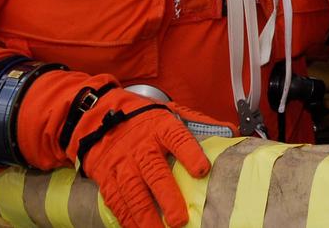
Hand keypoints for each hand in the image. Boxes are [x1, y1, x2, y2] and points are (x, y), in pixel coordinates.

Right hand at [68, 90, 211, 227]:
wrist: (98, 118)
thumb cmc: (143, 118)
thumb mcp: (170, 112)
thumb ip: (199, 123)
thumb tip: (230, 132)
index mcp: (161, 127)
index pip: (178, 138)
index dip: (190, 154)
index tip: (202, 169)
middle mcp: (141, 146)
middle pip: (155, 172)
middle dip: (168, 197)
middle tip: (180, 219)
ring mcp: (122, 163)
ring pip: (133, 192)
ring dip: (146, 215)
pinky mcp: (107, 177)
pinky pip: (116, 200)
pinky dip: (126, 218)